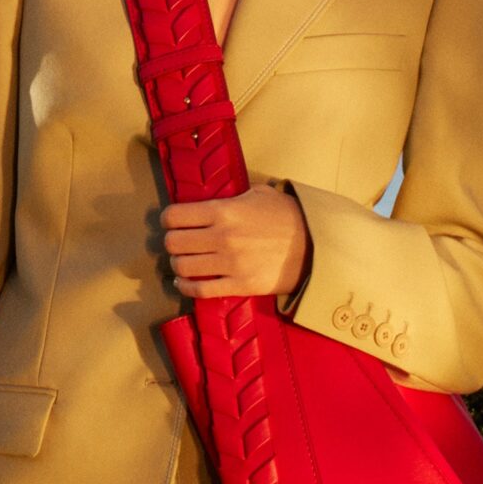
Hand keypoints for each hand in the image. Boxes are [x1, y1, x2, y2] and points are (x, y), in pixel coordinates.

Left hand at [161, 179, 308, 300]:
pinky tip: (183, 282)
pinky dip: (185, 287)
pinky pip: (200, 290)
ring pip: (182, 267)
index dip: (168, 220)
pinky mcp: (239, 284)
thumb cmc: (287, 217)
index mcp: (224, 211)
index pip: (175, 216)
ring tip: (181, 263)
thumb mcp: (260, 194)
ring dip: (177, 265)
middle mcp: (222, 236)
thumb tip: (210, 202)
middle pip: (173, 243)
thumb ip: (231, 196)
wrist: (314, 246)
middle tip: (177, 243)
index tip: (171, 223)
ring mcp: (229, 263)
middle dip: (171, 243)